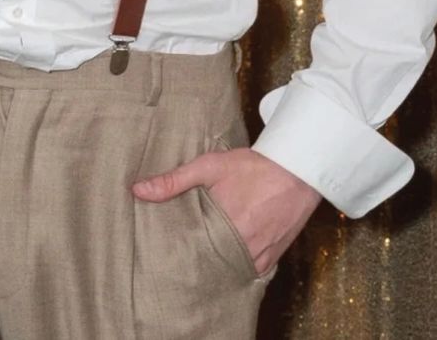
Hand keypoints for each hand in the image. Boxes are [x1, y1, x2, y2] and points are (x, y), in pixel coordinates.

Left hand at [133, 148, 320, 274]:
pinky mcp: (276, 254)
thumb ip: (173, 180)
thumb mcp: (210, 166)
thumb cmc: (253, 167)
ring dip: (218, 267)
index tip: (163, 254)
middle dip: (196, 263)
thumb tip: (138, 190)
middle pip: (213, 265)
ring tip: (197, 263)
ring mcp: (263, 253)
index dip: (179, 255)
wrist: (298, 169)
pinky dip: (238, 268)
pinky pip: (253, 270)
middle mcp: (246, 246)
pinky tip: (224, 263)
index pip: (194, 252)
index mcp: (227, 226)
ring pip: (233, 270)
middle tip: (176, 261)